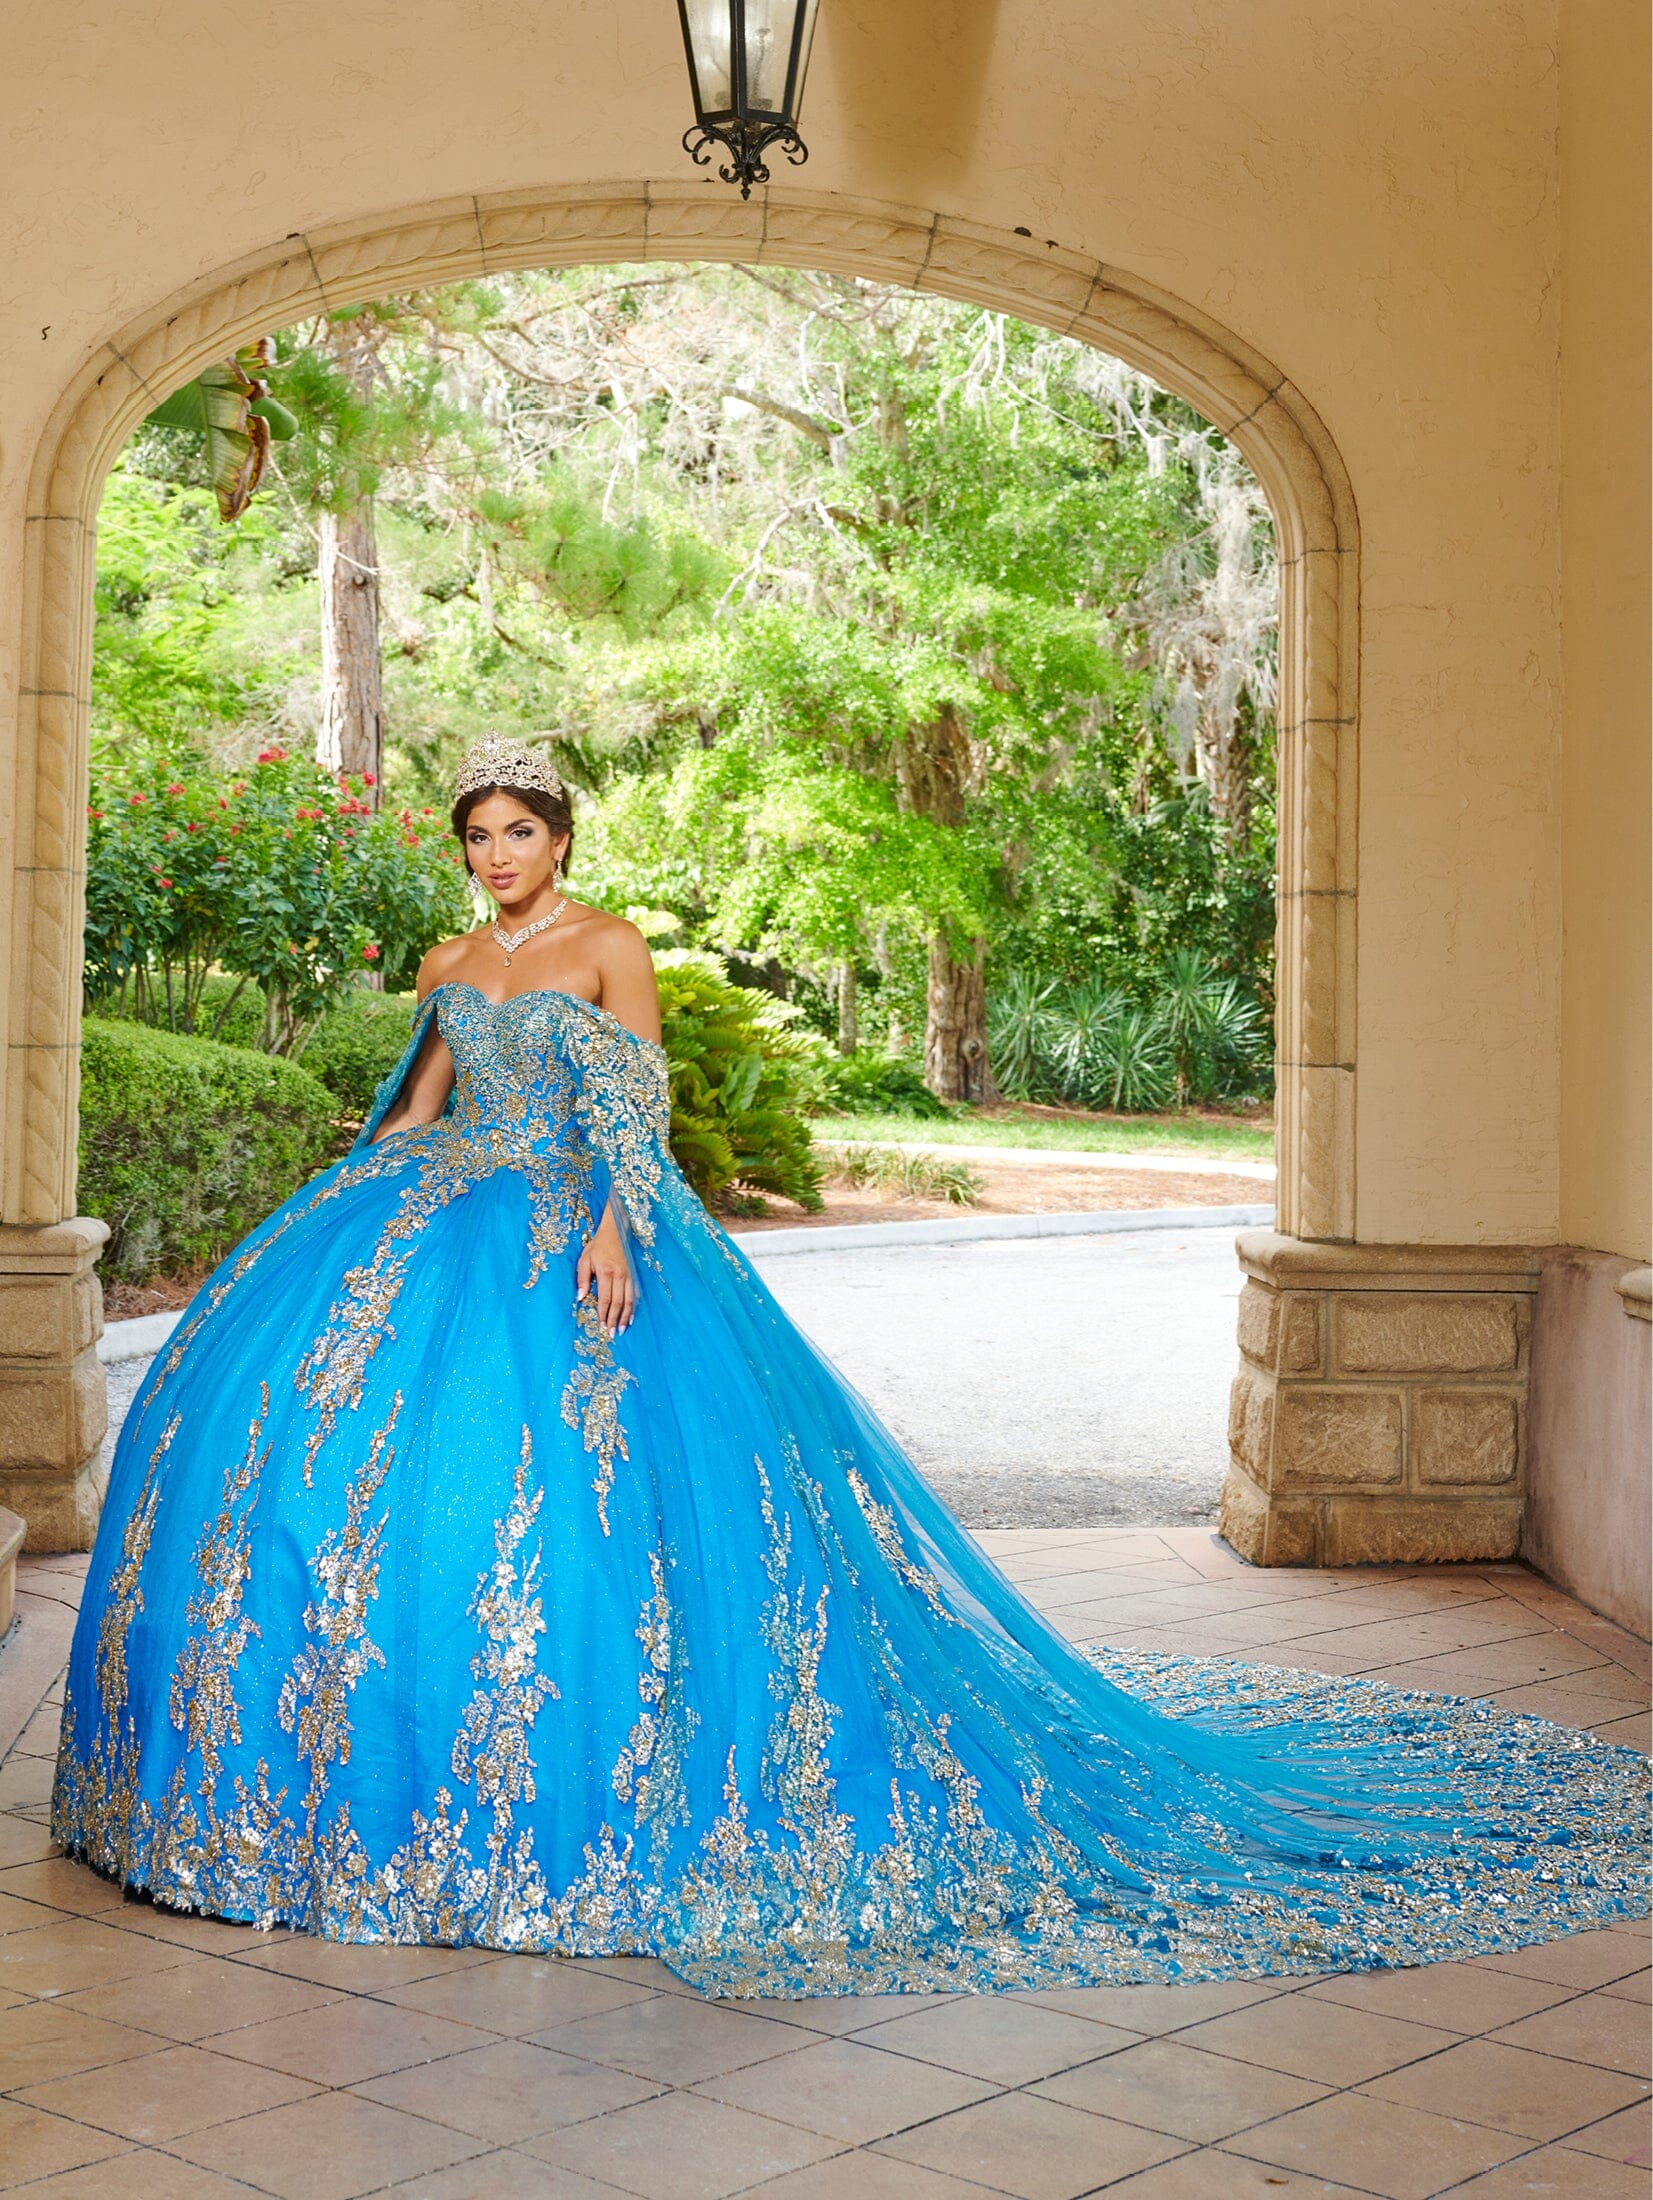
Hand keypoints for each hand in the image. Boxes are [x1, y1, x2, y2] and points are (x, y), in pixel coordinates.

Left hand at [576, 1212, 633, 1334]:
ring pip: (628, 1300)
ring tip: (621, 1330)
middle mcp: (620, 1275)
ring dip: (625, 1317)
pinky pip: (634, 1294)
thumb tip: (580, 1298)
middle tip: (611, 1334)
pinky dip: (633, 1307)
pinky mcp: (633, 1275)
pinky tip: (630, 1317)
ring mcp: (629, 1276)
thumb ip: (582, 1279)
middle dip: (614, 1320)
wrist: (616, 1232)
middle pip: (618, 1303)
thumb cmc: (597, 1246)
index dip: (603, 1314)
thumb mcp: (585, 1260)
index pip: (605, 1299)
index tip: (601, 1326)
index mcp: (606, 1272)